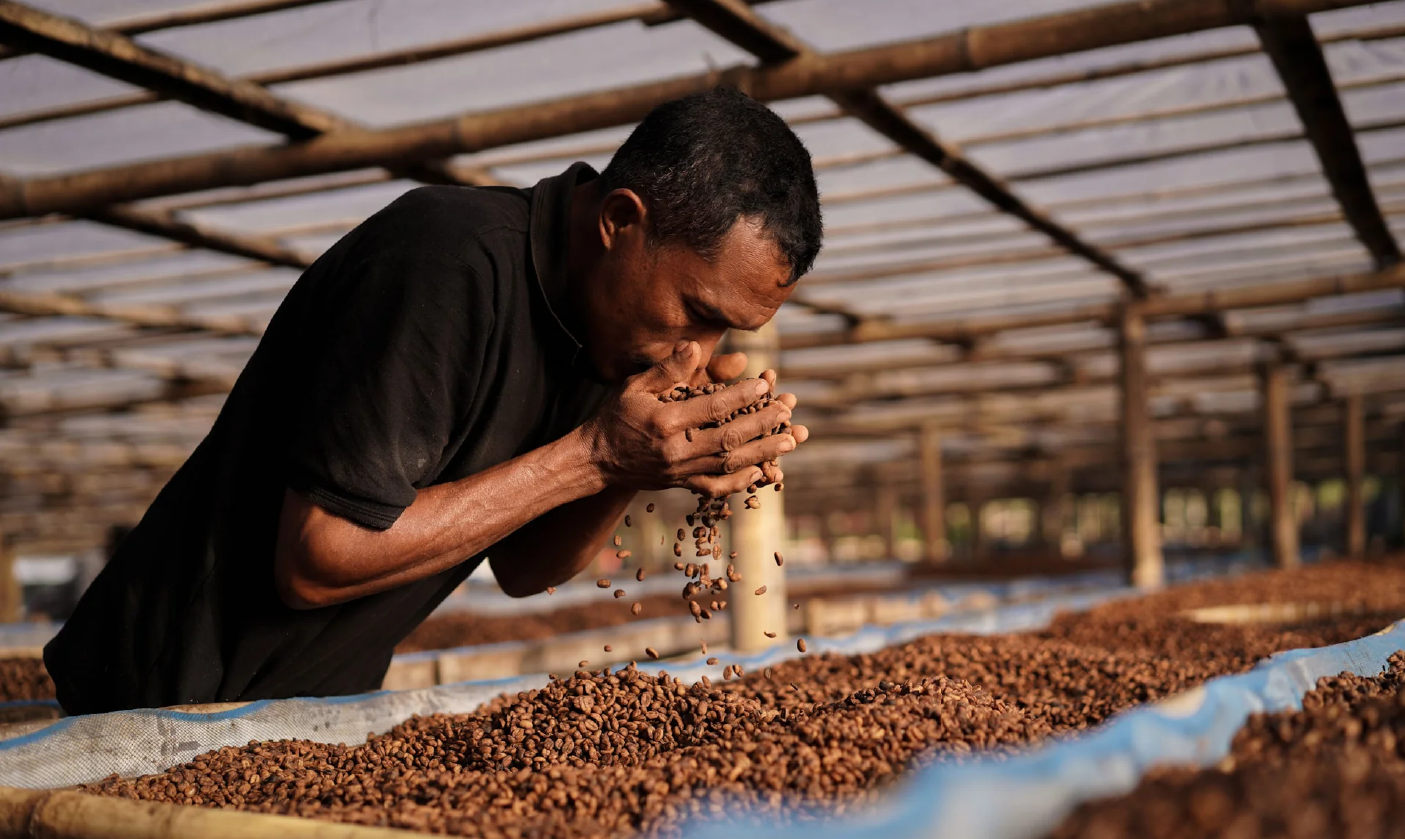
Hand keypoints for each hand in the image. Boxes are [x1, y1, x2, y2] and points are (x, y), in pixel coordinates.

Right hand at [583, 341, 799, 496]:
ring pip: (729, 463)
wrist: (595, 458)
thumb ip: (667, 368)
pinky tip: (761, 471)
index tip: (765, 385)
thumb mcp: (634, 386)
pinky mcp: (680, 484)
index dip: (742, 396)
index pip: (712, 408)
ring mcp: (679, 470)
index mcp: (665, 421)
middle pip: (729, 438)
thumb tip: (694, 346)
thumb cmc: (615, 415)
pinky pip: (715, 487)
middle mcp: (675, 449)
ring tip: (790, 440)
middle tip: (787, 411)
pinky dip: (740, 481)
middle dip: (762, 424)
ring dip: (763, 452)